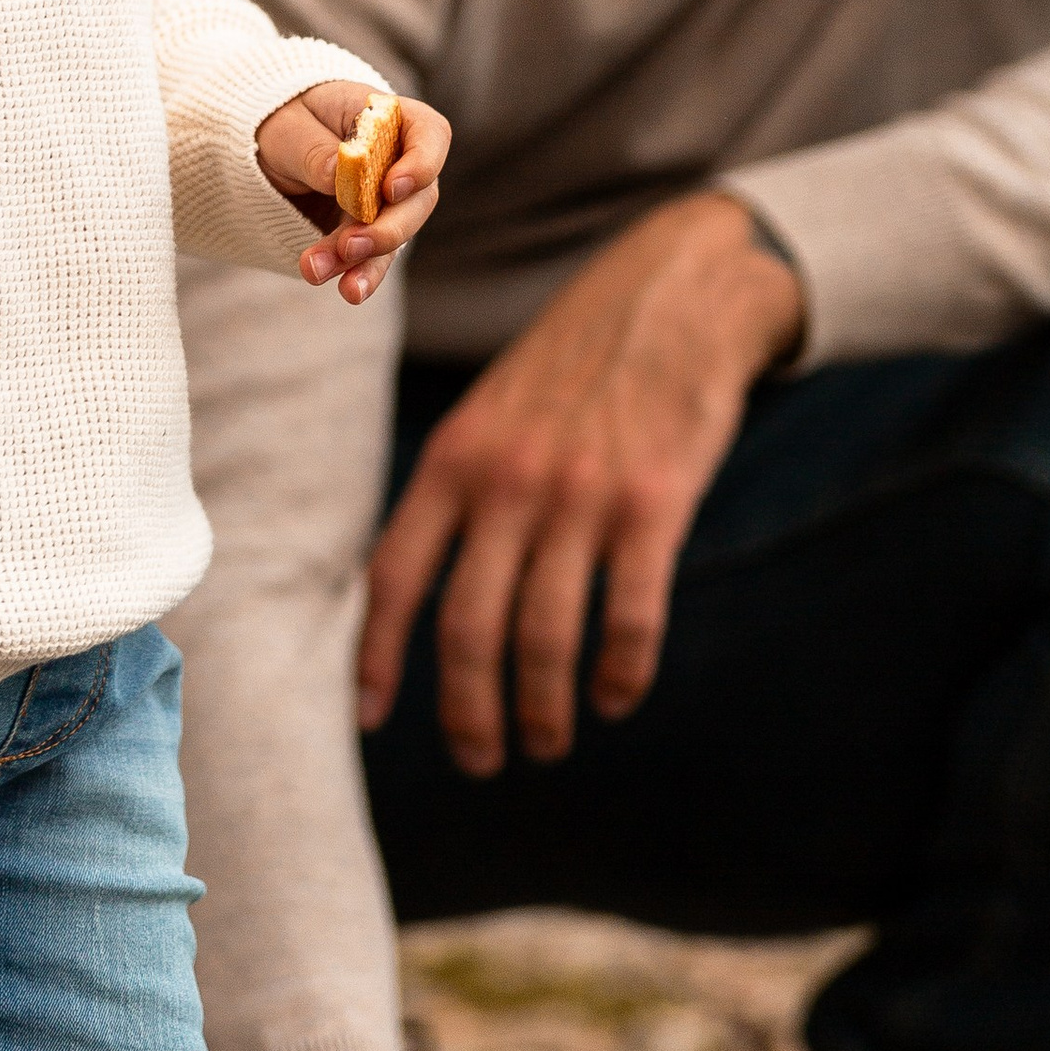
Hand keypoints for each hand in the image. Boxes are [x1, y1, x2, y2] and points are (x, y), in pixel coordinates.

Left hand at [255, 83, 449, 305]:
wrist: (266, 149)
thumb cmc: (285, 121)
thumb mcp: (288, 127)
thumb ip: (314, 149)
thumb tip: (339, 175)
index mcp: (390, 118)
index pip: (429, 135)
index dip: (421, 164)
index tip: (390, 189)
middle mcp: (399, 161)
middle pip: (418, 199)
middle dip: (388, 229)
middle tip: (352, 246)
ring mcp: (386, 202)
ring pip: (393, 237)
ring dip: (363, 260)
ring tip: (320, 272)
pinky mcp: (366, 233)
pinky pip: (371, 258)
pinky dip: (357, 274)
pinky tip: (346, 290)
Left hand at [355, 191, 799, 775]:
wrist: (676, 292)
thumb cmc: (578, 363)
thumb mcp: (493, 408)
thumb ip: (461, 489)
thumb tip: (422, 594)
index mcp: (456, 454)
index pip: (396, 575)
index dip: (378, 656)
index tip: (373, 718)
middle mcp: (508, 478)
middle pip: (467, 628)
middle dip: (468, 713)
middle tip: (481, 758)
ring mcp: (582, 493)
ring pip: (544, 639)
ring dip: (542, 712)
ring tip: (547, 740)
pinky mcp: (654, 504)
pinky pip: (630, 619)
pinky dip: (619, 676)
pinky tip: (615, 696)